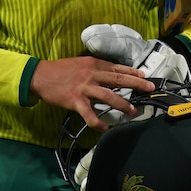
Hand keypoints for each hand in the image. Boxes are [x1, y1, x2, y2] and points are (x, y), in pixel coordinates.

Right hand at [29, 56, 154, 131]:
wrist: (40, 75)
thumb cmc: (60, 69)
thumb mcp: (80, 63)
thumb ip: (94, 68)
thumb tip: (110, 73)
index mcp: (93, 64)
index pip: (117, 67)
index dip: (132, 71)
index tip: (144, 75)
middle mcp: (91, 74)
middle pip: (118, 79)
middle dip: (136, 83)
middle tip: (150, 88)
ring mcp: (84, 88)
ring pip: (108, 96)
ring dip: (123, 104)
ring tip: (133, 110)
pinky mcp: (75, 101)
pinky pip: (89, 114)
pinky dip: (98, 122)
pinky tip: (105, 128)